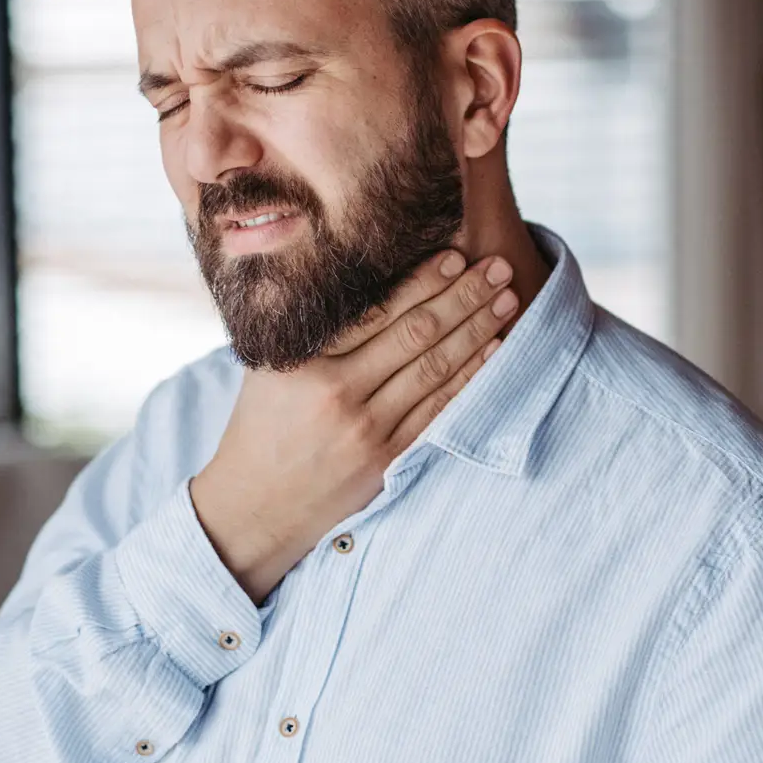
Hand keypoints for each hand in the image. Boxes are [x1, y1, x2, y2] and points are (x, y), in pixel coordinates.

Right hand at [189, 250, 516, 601]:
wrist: (256, 507)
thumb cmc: (261, 426)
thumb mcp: (267, 366)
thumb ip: (307, 326)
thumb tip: (353, 273)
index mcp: (304, 361)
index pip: (375, 310)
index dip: (421, 281)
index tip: (455, 255)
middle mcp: (337, 392)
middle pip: (415, 334)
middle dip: (463, 296)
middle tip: (498, 267)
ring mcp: (366, 429)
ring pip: (435, 369)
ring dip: (476, 330)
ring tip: (507, 298)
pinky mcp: (386, 459)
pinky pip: (438, 409)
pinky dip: (468, 376)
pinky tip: (493, 350)